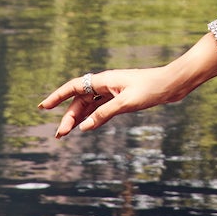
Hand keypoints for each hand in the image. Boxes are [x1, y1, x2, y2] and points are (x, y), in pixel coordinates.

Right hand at [39, 65, 175, 138]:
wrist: (173, 84)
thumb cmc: (152, 89)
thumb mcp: (127, 103)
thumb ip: (104, 114)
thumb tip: (83, 127)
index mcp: (105, 80)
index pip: (75, 87)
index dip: (58, 96)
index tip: (43, 107)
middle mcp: (107, 84)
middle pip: (81, 99)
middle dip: (68, 116)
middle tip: (59, 135)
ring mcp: (114, 91)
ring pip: (90, 105)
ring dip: (78, 118)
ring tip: (66, 134)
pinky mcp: (122, 98)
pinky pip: (100, 108)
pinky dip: (91, 117)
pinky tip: (86, 126)